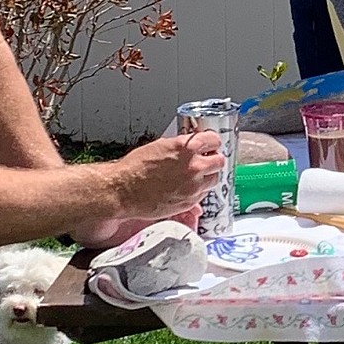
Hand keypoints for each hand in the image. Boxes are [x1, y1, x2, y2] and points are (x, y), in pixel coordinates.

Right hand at [68, 131, 222, 247]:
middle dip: (213, 159)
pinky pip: (203, 194)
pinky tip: (186, 186)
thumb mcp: (159, 146)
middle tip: (205, 159)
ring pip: (214, 179)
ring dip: (208, 176)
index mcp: (186, 148)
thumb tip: (192, 147)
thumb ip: (181, 147)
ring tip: (195, 175)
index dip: (211, 142)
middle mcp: (194, 167)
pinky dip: (199, 190)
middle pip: (219, 161)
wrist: (124, 190)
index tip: (209, 144)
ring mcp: (193, 186)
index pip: (214, 140)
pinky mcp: (189, 202)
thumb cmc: (135, 168)